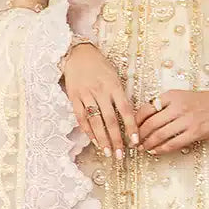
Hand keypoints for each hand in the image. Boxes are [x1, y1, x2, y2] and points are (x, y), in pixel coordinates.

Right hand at [60, 43, 137, 159]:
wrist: (78, 54)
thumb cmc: (100, 66)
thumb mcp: (115, 77)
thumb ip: (120, 96)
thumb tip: (129, 118)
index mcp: (114, 86)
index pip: (125, 110)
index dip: (131, 127)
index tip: (135, 141)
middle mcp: (100, 91)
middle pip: (110, 120)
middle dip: (116, 139)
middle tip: (121, 155)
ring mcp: (86, 95)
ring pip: (95, 122)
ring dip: (102, 139)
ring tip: (108, 152)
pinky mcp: (74, 98)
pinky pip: (81, 118)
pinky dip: (88, 131)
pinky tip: (94, 141)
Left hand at [134, 89, 208, 153]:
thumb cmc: (200, 102)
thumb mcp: (180, 96)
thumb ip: (164, 105)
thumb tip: (144, 118)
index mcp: (171, 96)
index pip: (146, 109)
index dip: (135, 121)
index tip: (130, 129)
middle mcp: (177, 107)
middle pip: (150, 124)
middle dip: (139, 136)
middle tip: (134, 142)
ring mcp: (186, 120)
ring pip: (159, 135)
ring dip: (148, 144)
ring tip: (143, 148)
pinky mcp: (194, 132)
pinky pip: (173, 143)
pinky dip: (161, 149)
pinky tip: (155, 151)